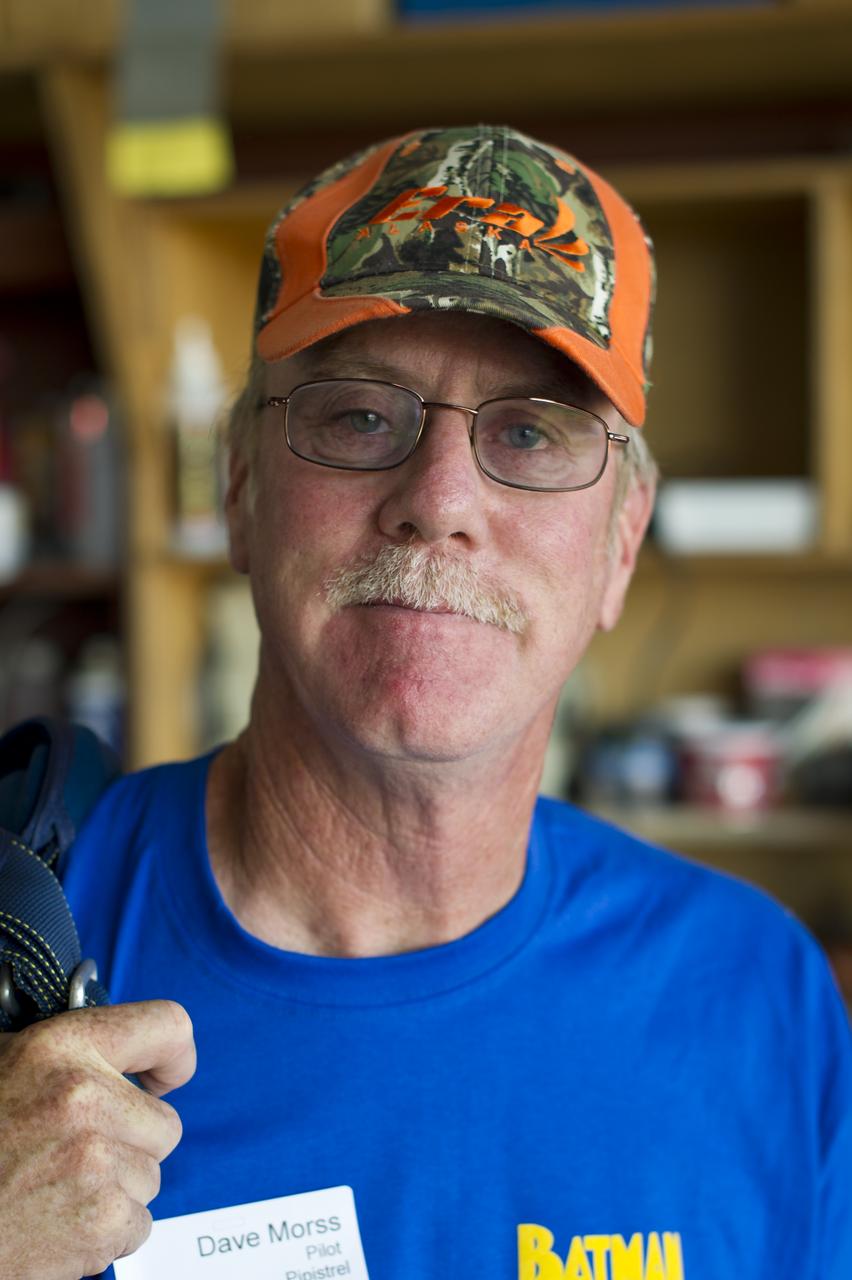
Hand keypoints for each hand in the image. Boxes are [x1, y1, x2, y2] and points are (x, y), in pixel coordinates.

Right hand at [0, 1000, 195, 1279]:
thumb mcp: (5, 1065)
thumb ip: (69, 1057)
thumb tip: (125, 1057)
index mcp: (61, 1046)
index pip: (167, 1025)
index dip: (174, 1056)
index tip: (163, 1079)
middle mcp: (84, 1096)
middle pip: (164, 1124)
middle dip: (131, 1144)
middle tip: (77, 1155)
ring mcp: (95, 1161)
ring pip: (149, 1178)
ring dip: (114, 1191)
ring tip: (55, 1191)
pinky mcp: (99, 1222)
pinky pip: (137, 1226)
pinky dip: (105, 1235)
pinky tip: (58, 1225)